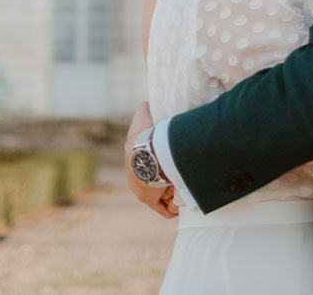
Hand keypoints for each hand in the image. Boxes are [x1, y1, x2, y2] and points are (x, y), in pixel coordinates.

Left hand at [123, 100, 175, 216]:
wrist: (149, 152)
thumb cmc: (146, 134)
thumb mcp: (143, 116)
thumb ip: (145, 108)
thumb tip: (148, 103)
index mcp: (132, 156)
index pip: (143, 161)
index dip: (156, 162)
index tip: (167, 162)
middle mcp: (134, 173)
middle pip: (150, 179)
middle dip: (163, 179)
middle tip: (176, 177)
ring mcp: (140, 187)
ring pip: (156, 194)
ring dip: (168, 193)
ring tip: (179, 190)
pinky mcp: (147, 199)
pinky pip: (161, 208)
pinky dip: (170, 209)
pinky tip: (177, 207)